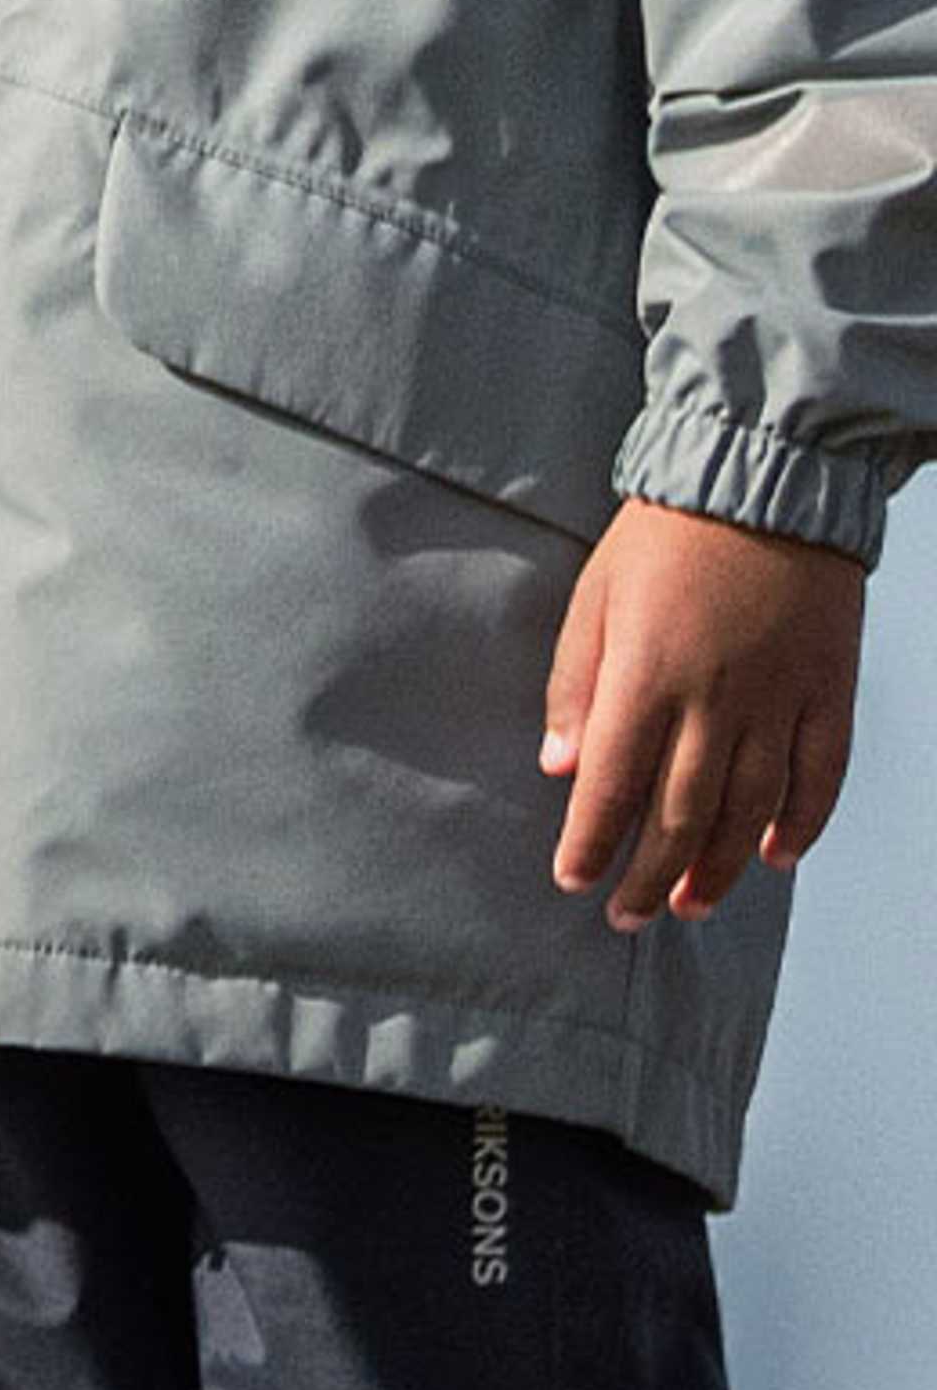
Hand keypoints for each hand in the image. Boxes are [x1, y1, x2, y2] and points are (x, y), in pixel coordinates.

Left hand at [545, 500, 862, 929]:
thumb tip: (560, 768)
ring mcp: (780, 694)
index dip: (590, 844)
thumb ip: (575, 685)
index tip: (573, 880)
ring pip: (749, 808)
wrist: (770, 471)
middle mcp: (716, 696)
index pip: (611, 787)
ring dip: (716, 868)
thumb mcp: (596, 596)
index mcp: (647, 674)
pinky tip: (775, 858)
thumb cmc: (666, 534)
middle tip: (627, 918)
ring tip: (690, 905)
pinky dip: (801, 822)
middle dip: (649, 877)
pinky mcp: (829, 684)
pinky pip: (820, 771)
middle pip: (680, 814)